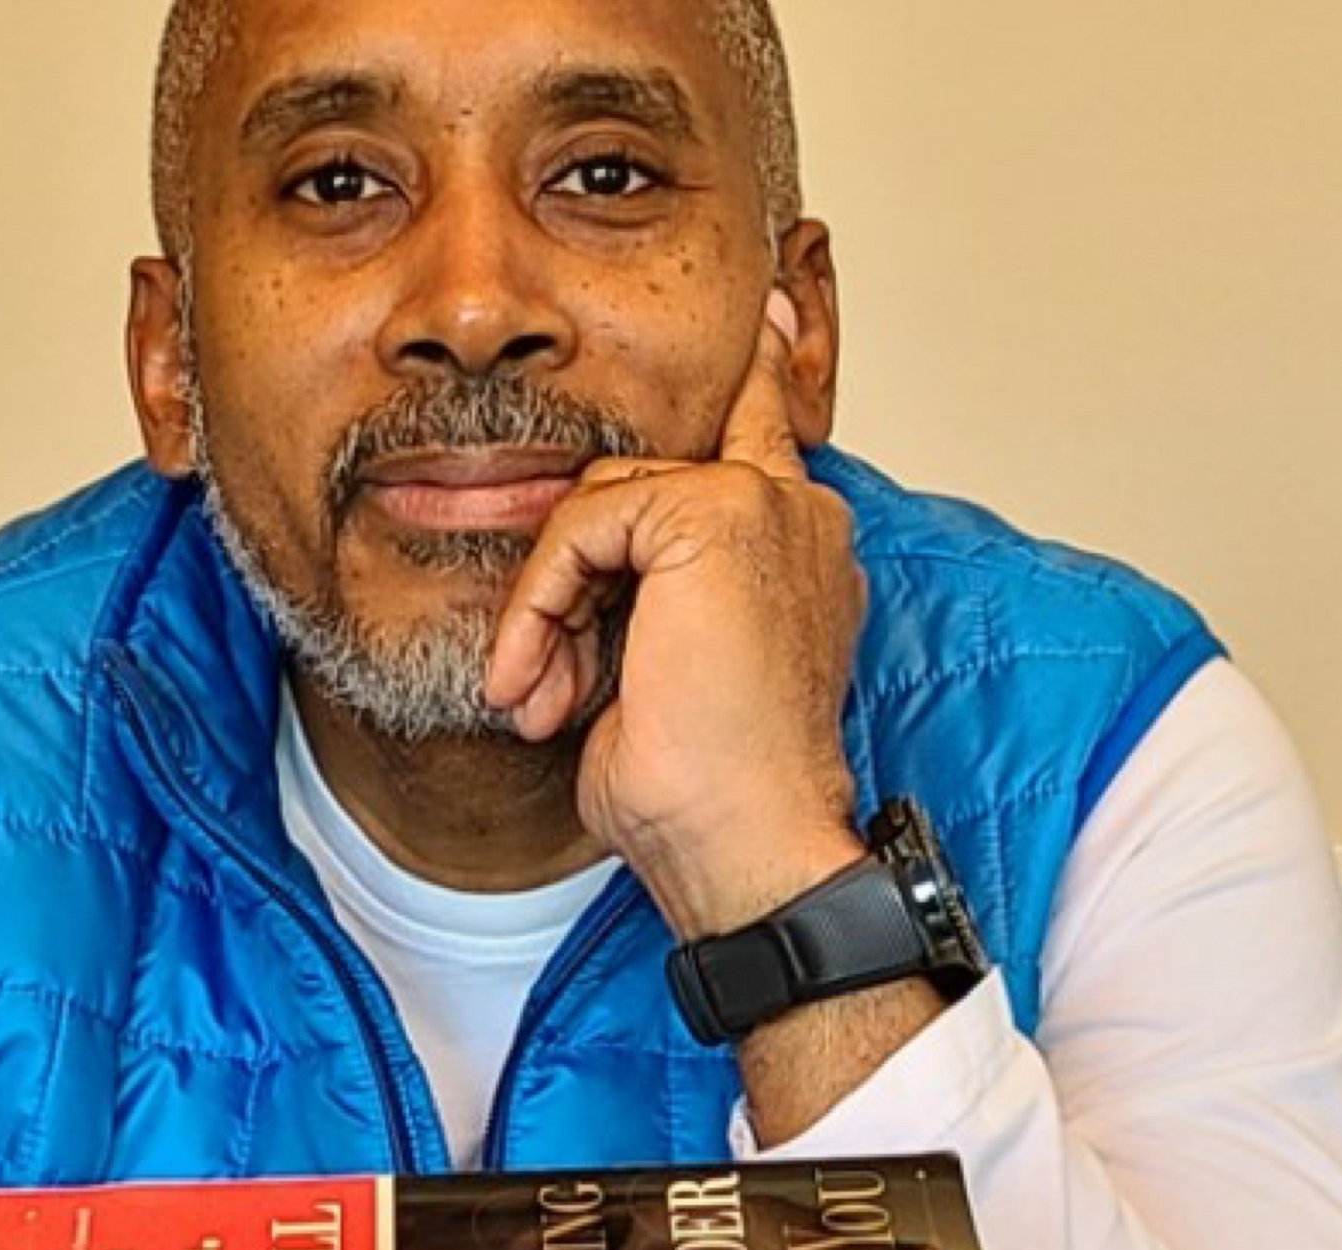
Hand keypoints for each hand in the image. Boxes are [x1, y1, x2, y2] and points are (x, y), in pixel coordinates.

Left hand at [484, 292, 867, 936]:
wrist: (745, 848)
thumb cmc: (704, 792)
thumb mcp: (651, 674)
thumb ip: (635, 597)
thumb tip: (578, 573)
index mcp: (798, 546)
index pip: (761, 422)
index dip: (756, 363)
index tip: (767, 309)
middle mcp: (798, 513)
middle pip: (638, 470)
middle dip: (568, 577)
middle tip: (549, 685)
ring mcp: (764, 503)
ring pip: (600, 497)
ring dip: (548, 605)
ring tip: (549, 697)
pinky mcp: (720, 512)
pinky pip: (584, 518)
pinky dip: (542, 601)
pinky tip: (545, 679)